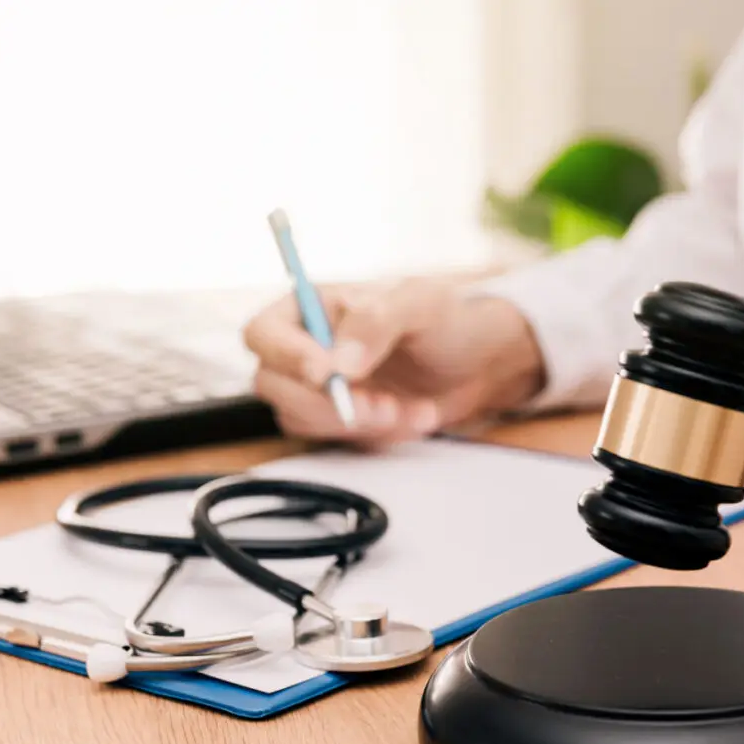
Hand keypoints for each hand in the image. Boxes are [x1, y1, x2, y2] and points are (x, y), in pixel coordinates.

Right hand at [242, 276, 545, 443]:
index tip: (324, 374)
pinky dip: (378, 435)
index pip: (264, 333)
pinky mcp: (342, 420)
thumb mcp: (422, 304)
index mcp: (313, 306)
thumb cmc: (448, 321)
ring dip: (356, 421)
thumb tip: (339, 364)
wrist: (479, 365)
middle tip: (378, 405)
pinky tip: (415, 414)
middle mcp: (307, 347)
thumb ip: (378, 321)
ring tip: (407, 406)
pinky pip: (339, 439)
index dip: (285, 356)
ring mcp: (321, 388)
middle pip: (272, 383)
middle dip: (326, 402)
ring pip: (301, 418)